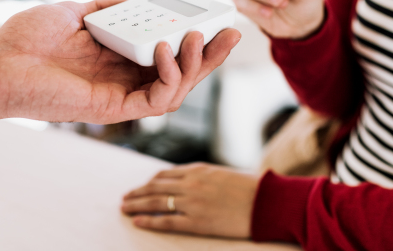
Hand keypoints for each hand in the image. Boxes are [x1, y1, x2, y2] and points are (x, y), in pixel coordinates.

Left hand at [0, 0, 240, 123]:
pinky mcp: (113, 109)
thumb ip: (109, 7)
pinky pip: (155, 100)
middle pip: (180, 73)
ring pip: (175, 90)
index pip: (168, 53)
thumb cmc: (29, 37)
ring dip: (195, 66)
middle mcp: (124, 78)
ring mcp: (121, 95)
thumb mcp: (76, 10)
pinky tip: (167, 51)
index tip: (214, 20)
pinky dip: (169, 77)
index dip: (194, 41)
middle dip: (210, 57)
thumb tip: (136, 1)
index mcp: (119, 57)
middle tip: (231, 34)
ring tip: (198, 38)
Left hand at [122, 163, 258, 237]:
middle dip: (137, 193)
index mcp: (197, 170)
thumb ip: (201, 176)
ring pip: (156, 202)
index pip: (164, 175)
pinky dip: (149, 221)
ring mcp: (192, 203)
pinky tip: (137, 221)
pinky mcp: (197, 221)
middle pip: (154, 187)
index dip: (149, 182)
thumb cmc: (249, 187)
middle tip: (125, 198)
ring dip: (137, 205)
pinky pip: (167, 221)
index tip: (141, 187)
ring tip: (124, 208)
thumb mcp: (222, 174)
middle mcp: (191, 184)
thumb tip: (185, 180)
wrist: (267, 201)